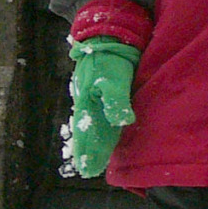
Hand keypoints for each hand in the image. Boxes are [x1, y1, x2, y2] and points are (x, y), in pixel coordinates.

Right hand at [67, 36, 139, 178]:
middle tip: (88, 171)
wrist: (113, 37)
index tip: (85, 169)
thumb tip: (121, 122)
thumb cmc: (110, 58)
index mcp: (86, 102)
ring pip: (96, 125)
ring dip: (96, 142)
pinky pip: (106, 115)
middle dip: (89, 150)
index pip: (85, 132)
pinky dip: (106, 128)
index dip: (86, 150)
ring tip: (95, 160)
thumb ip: (116, 100)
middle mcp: (90, 103)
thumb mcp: (113, 78)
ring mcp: (98, 98)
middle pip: (88, 131)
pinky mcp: (110, 92)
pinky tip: (110, 136)